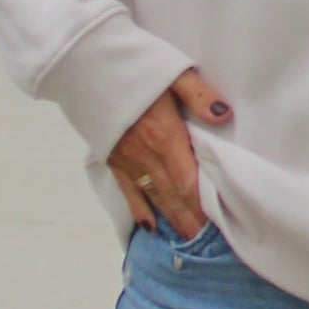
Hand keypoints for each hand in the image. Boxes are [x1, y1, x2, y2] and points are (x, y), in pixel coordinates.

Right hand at [114, 66, 232, 234]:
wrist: (85, 64)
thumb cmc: (133, 64)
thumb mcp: (173, 71)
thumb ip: (199, 95)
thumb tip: (224, 115)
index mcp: (165, 136)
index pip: (188, 182)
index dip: (201, 207)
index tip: (216, 228)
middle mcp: (147, 154)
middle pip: (173, 196)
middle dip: (189, 221)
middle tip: (204, 245)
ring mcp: (127, 159)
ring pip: (153, 196)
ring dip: (171, 218)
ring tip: (185, 241)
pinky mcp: (112, 157)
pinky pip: (128, 189)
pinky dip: (140, 209)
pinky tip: (149, 225)